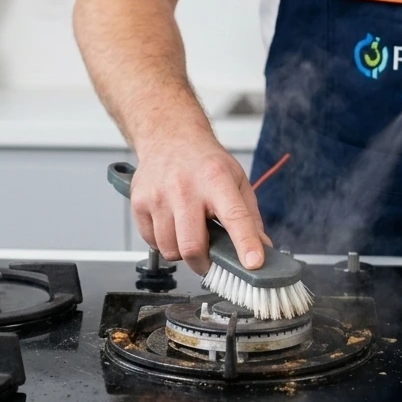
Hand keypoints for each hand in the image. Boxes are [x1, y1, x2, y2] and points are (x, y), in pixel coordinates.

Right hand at [130, 137, 269, 274]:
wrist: (170, 137)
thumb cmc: (204, 161)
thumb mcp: (236, 180)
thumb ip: (249, 217)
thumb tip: (262, 249)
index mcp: (216, 180)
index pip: (235, 217)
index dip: (245, 243)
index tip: (253, 263)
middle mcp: (185, 188)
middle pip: (193, 246)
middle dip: (204, 263)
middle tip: (209, 259)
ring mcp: (158, 196)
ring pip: (170, 250)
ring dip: (182, 253)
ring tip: (188, 234)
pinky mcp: (139, 203)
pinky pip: (152, 243)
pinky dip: (163, 243)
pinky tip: (171, 226)